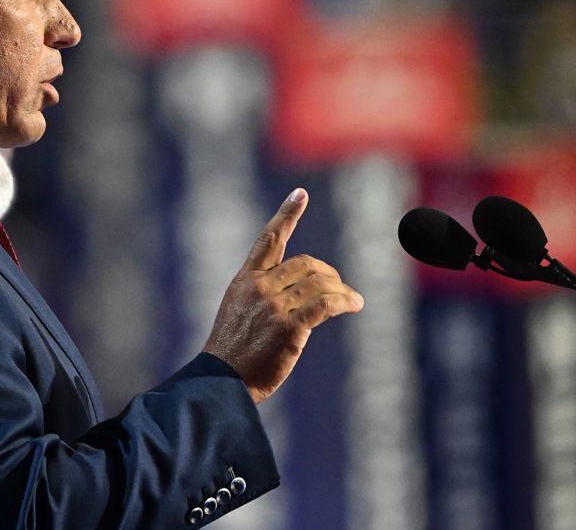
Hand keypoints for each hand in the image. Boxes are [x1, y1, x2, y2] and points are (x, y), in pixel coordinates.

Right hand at [200, 188, 364, 403]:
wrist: (221, 381)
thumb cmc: (232, 352)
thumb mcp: (237, 310)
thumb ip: (262, 294)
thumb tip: (300, 289)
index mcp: (245, 280)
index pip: (268, 239)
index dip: (286, 214)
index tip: (301, 193)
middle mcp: (259, 287)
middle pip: (306, 264)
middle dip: (329, 274)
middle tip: (340, 288)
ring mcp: (274, 306)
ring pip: (320, 283)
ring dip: (342, 290)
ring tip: (353, 300)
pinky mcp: (289, 327)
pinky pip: (326, 305)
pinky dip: (345, 301)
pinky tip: (354, 305)